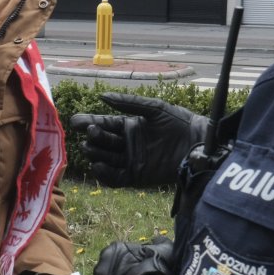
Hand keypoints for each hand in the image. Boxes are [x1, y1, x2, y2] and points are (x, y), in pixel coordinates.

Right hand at [69, 92, 205, 187]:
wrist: (198, 144)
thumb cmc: (179, 122)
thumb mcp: (154, 108)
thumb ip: (129, 103)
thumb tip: (102, 96)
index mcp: (129, 126)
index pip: (103, 124)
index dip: (88, 122)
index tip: (75, 121)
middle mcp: (127, 143)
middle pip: (101, 142)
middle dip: (93, 138)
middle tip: (91, 133)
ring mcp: (130, 161)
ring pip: (104, 159)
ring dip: (95, 154)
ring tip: (90, 147)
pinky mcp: (136, 176)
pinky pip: (115, 178)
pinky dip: (104, 174)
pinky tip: (98, 166)